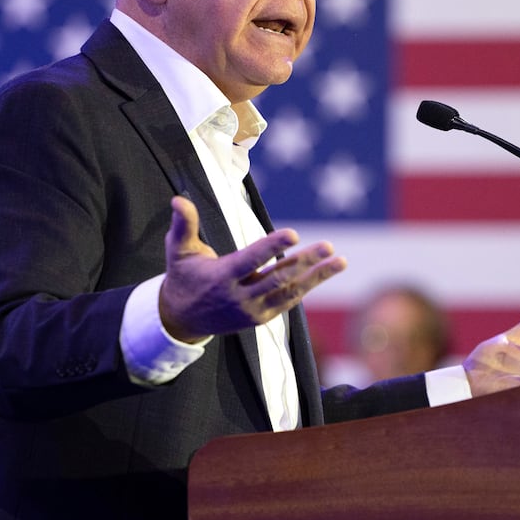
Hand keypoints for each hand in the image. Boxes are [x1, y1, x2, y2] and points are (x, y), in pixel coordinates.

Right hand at [157, 196, 346, 341]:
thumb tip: (179, 200)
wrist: (181, 319)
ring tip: (340, 261)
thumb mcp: (178, 250)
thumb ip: (183, 225)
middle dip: (305, 262)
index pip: (250, 261)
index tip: (293, 233)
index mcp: (221, 277)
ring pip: (289, 292)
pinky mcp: (261, 319)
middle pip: (277, 277)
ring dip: (317, 277)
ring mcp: (252, 311)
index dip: (272, 247)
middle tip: (328, 245)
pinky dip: (307, 287)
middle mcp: (239, 297)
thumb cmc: (183, 277)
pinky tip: (325, 272)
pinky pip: (288, 301)